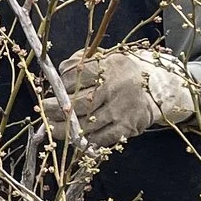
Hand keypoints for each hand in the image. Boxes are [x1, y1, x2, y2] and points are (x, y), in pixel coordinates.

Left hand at [43, 48, 194, 149]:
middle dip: (56, 110)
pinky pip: (100, 138)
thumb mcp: (102, 60)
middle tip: (43, 113)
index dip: (61, 85)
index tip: (52, 91)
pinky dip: (85, 139)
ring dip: (66, 129)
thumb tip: (53, 82)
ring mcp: (123, 109)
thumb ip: (78, 66)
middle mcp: (117, 87)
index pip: (76, 76)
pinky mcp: (127, 127)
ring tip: (51, 128)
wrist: (156, 88)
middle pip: (79, 103)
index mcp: (110, 65)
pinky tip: (74, 138)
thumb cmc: (119, 73)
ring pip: (87, 124)